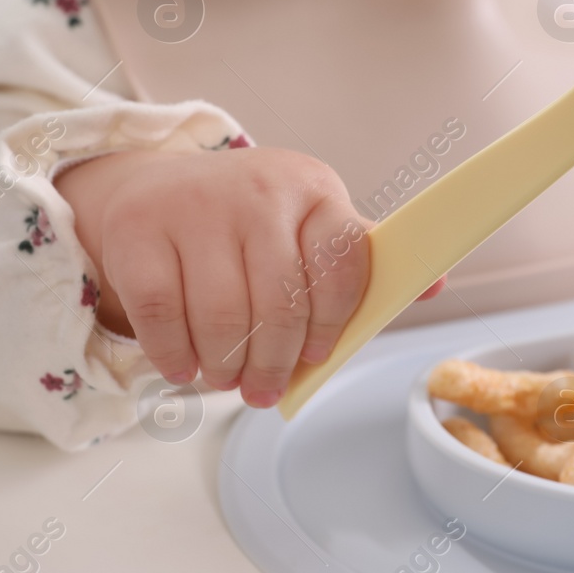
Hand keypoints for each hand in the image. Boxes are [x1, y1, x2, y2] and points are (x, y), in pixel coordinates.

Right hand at [58, 147, 437, 407]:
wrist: (159, 182)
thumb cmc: (251, 220)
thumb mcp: (310, 224)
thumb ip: (362, 261)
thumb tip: (435, 284)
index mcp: (313, 190)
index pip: (342, 264)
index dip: (331, 326)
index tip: (317, 358)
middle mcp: (258, 191)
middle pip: (278, 304)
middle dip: (273, 364)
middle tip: (263, 391)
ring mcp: (194, 206)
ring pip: (220, 316)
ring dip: (225, 367)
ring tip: (225, 379)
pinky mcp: (138, 229)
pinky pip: (162, 314)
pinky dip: (175, 355)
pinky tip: (185, 366)